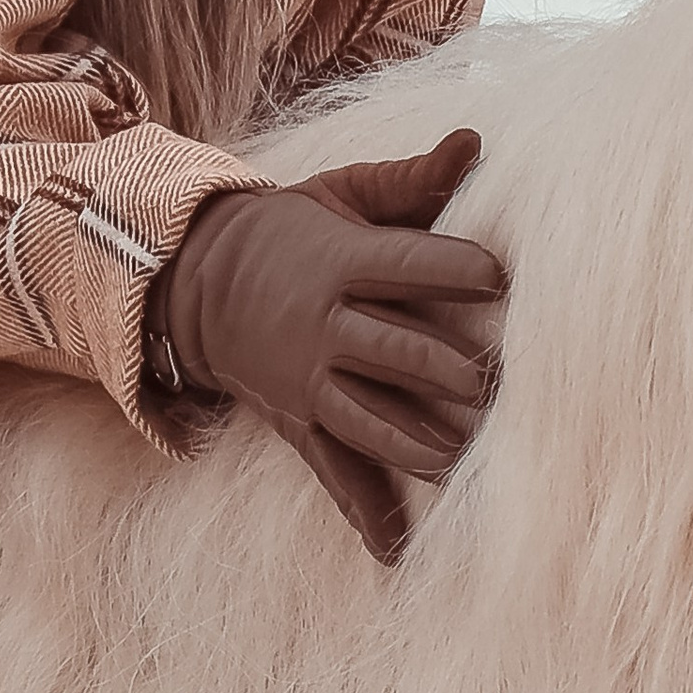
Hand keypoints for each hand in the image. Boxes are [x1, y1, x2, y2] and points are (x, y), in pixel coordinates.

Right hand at [151, 130, 503, 560]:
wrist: (190, 282)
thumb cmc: (290, 230)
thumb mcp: (340, 195)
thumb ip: (412, 182)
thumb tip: (474, 141)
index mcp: (341, 263)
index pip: (407, 266)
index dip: (455, 269)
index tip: (501, 278)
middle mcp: (324, 327)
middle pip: (396, 350)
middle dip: (449, 369)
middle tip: (499, 383)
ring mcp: (309, 383)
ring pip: (371, 420)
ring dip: (421, 443)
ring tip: (470, 460)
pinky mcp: (298, 423)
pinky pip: (333, 473)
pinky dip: (365, 514)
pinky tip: (398, 551)